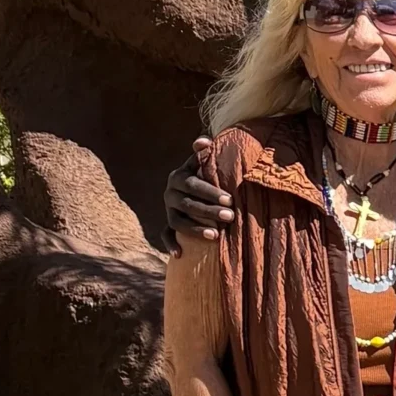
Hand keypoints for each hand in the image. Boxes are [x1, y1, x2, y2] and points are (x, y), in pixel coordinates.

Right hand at [162, 138, 233, 255]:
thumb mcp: (203, 162)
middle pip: (188, 204)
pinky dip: (170, 245)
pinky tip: (180, 254)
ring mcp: (167, 210)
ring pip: (178, 222)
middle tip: (230, 217)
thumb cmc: (205, 174)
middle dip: (209, 211)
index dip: (210, 192)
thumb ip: (204, 153)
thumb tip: (203, 141)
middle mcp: (169, 193)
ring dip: (195, 229)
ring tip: (216, 236)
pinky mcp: (167, 224)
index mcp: (178, 176)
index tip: (230, 200)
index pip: (193, 185)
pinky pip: (165, 235)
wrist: (191, 188)